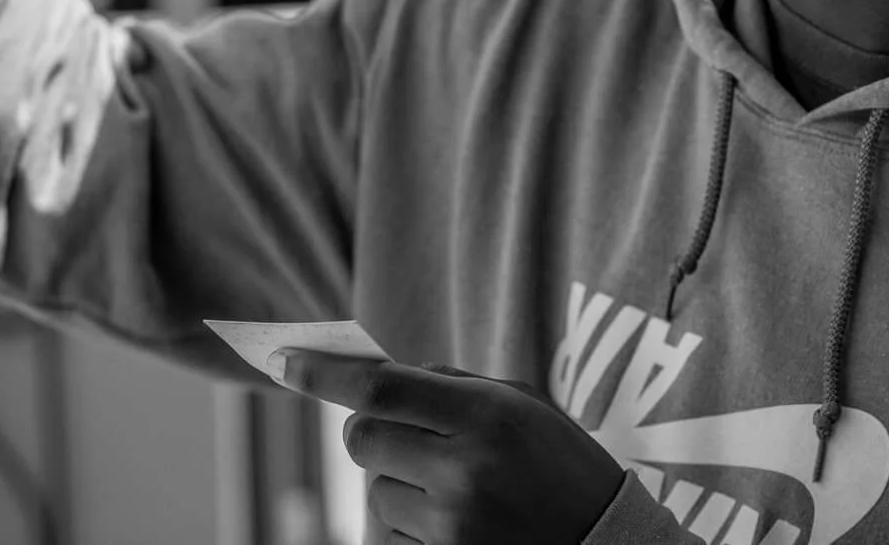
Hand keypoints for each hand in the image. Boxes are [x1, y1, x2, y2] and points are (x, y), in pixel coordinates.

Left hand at [277, 352, 622, 544]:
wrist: (605, 543)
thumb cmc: (560, 465)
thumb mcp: (522, 404)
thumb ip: (450, 384)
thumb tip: (373, 377)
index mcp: (487, 414)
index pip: (381, 386)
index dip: (324, 373)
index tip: (283, 361)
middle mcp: (464, 469)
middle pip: (363, 439)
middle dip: (372, 431)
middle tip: (411, 436)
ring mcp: (454, 525)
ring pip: (375, 490)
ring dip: (399, 483)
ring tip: (457, 491)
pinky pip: (389, 535)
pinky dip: (409, 525)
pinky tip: (456, 524)